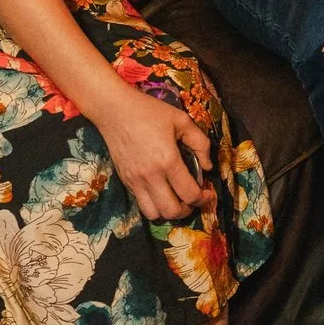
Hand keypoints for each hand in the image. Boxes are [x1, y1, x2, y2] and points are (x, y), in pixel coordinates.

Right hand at [91, 87, 212, 221]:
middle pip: (172, 212)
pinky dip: (153, 204)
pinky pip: (141, 204)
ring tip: (175, 199)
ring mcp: (135, 181)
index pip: (189, 194)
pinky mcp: (125, 181)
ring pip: (154, 214)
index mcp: (168, 161)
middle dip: (187, 210)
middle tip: (192, 199)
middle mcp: (151, 176)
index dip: (204, 199)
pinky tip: (160, 191)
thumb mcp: (182, 120)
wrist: (114, 110)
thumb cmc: (149, 112)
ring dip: (168, 211)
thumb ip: (200, 143)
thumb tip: (207, 167)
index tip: (209, 193)